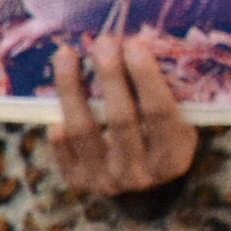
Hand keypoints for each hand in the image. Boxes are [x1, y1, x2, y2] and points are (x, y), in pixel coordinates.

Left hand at [50, 29, 200, 198]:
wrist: (139, 189)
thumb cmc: (159, 141)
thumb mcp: (178, 125)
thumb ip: (166, 96)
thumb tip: (139, 44)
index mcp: (172, 157)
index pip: (159, 112)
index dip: (146, 77)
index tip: (135, 44)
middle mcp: (139, 173)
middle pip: (121, 118)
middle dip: (111, 75)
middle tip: (104, 42)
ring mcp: (106, 181)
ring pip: (84, 130)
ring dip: (72, 88)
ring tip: (66, 55)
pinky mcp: (78, 182)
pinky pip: (62, 150)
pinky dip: (58, 127)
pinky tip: (52, 100)